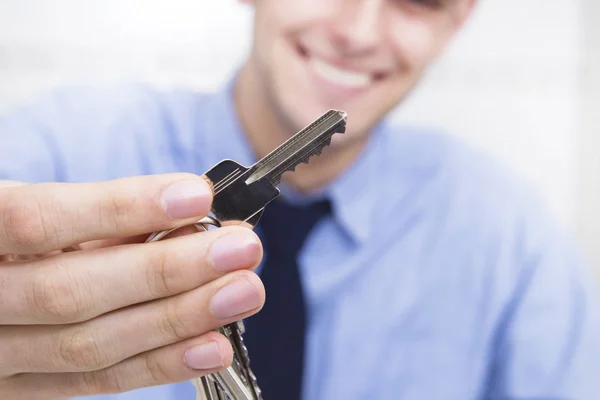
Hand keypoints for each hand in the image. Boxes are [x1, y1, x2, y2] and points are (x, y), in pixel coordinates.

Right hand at [0, 174, 264, 398]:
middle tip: (241, 249)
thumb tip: (191, 217)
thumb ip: (101, 219)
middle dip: (168, 271)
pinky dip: (158, 364)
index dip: (119, 208)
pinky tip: (211, 346)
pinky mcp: (17, 391)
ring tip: (242, 292)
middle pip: (72, 294)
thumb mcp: (36, 210)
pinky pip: (92, 383)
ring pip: (88, 347)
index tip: (196, 197)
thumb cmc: (12, 237)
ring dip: (178, 319)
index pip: (38, 220)